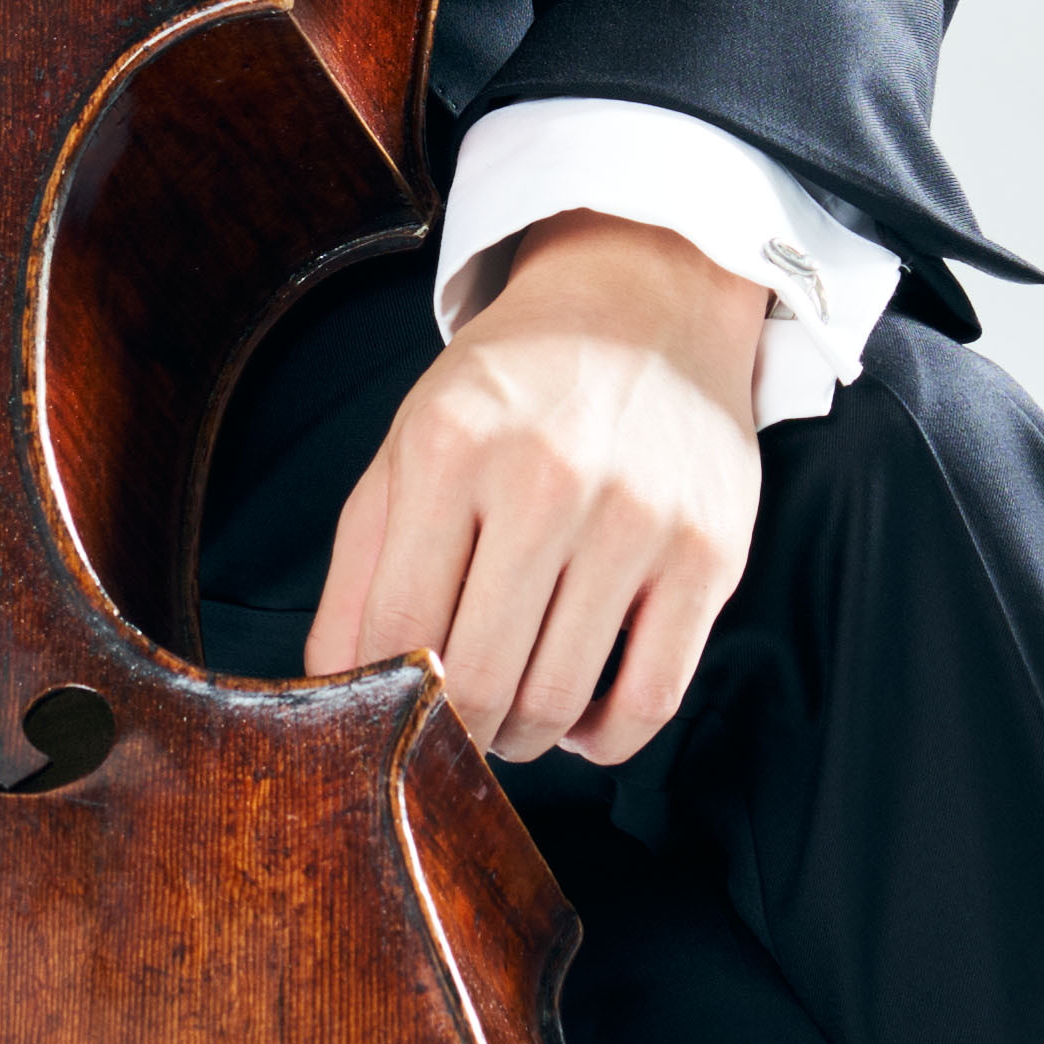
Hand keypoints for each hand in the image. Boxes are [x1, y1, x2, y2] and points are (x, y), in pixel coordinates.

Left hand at [304, 215, 766, 766]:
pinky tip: (583, 721)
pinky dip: (607, 738)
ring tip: (514, 717)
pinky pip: (653, 698)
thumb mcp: (409, 448)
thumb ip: (359, 570)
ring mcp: (636, 518)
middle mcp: (546, 479)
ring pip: (561, 700)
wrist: (643, 305)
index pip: (400, 628)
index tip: (394, 719)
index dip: (389, 700)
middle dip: (455, 735)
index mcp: (450, 449)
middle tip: (454, 732)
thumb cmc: (512, 390)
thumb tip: (334, 691)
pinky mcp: (709, 551)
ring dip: (524, 738)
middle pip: (480, 680)